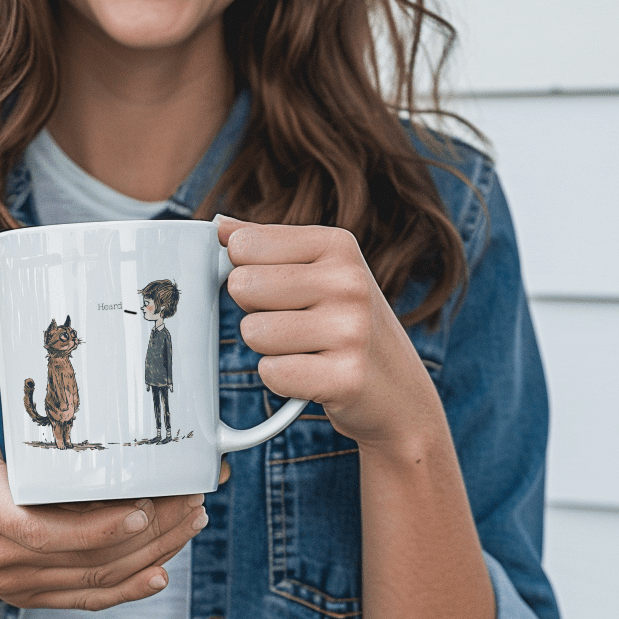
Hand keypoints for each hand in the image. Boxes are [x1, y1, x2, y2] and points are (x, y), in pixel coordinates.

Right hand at [0, 317, 208, 610]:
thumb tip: (8, 308)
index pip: (42, 531)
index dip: (98, 527)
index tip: (144, 506)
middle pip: (86, 559)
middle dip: (149, 534)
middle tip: (191, 499)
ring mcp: (14, 580)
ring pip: (93, 581)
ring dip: (150, 555)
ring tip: (190, 519)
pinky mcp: (24, 593)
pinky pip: (83, 601)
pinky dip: (126, 590)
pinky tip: (161, 571)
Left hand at [216, 216, 444, 452]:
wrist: (399, 391)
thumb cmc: (345, 324)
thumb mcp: (320, 272)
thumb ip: (269, 247)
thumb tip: (219, 226)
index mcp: (337, 245)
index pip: (243, 244)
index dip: (245, 272)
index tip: (279, 290)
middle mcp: (349, 282)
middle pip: (243, 286)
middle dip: (255, 311)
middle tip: (292, 324)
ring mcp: (351, 330)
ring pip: (253, 332)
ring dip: (268, 349)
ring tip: (305, 350)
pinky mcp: (345, 378)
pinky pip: (270, 373)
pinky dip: (280, 379)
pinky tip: (311, 375)